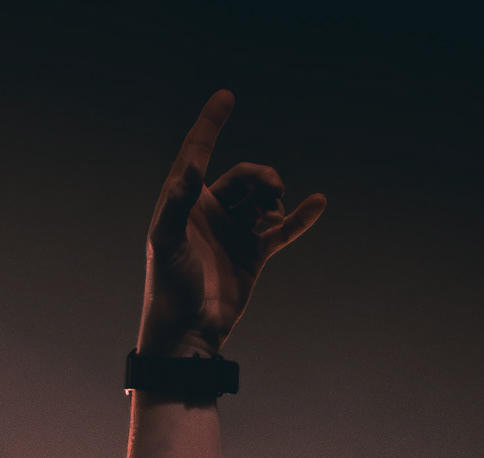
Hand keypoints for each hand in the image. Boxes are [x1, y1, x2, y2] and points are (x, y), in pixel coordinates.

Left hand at [138, 91, 324, 354]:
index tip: (225, 96)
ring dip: (273, 198)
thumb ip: (176, 204)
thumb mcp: (165, 243)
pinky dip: (299, 217)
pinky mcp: (253, 254)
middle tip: (271, 190)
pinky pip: (282, 229)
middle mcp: (209, 213)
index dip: (210, 124)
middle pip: (242, 177)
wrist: (189, 335)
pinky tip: (318, 203)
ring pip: (262, 199)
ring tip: (273, 213)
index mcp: (184, 204)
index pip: (198, 153)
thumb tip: (189, 168)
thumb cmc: (169, 290)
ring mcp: (233, 233)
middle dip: (260, 177)